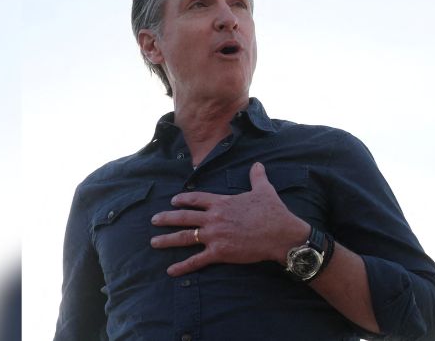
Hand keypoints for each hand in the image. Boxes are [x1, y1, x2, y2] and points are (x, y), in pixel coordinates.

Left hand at [150, 161, 308, 276]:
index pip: (196, 199)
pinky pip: (196, 260)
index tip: (173, 200)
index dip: (183, 199)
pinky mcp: (219, 252)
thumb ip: (257, 177)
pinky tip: (171, 270)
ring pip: (184, 237)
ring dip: (167, 240)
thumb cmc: (272, 211)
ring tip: (154, 241)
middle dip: (167, 218)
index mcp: (222, 203)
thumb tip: (258, 164)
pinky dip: (183, 266)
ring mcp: (215, 236)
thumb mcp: (264, 190)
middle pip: (184, 217)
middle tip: (154, 220)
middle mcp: (214, 218)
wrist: (280, 233)